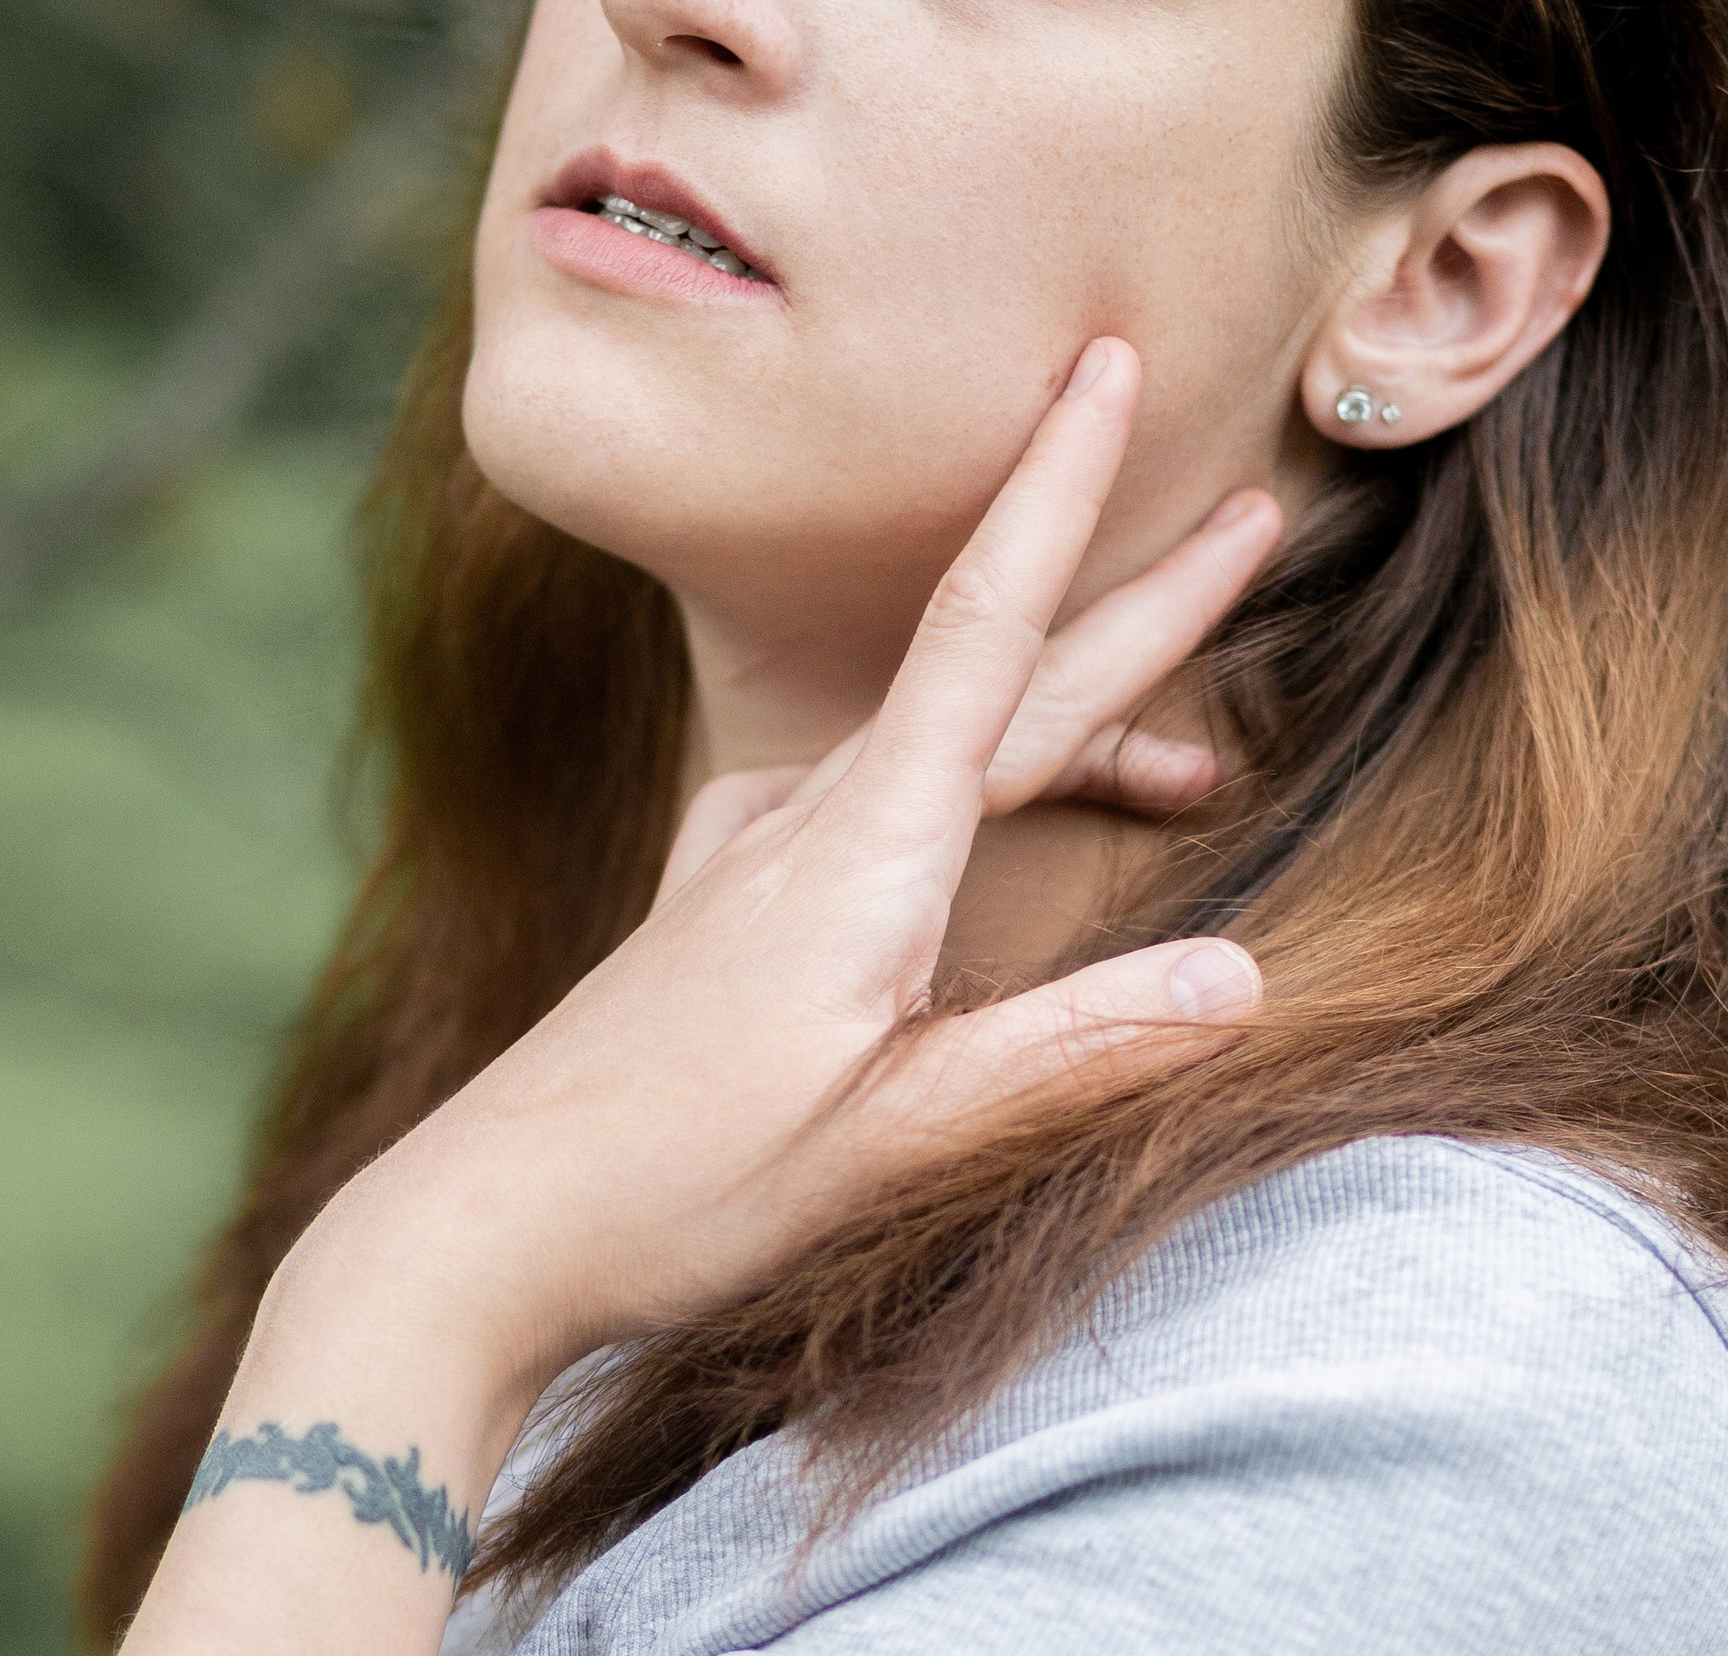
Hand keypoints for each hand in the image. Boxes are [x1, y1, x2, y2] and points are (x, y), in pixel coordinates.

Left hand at [300, 337, 1279, 1401]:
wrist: (480, 1220)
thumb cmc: (673, 1184)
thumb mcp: (890, 1141)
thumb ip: (1065, 1053)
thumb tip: (1248, 978)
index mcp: (862, 851)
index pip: (992, 635)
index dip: (1060, 495)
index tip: (1108, 363)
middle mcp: (806, 826)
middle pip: (997, 677)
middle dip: (1131, 596)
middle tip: (1247, 514)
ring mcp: (754, 860)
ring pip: (942, 751)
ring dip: (1065, 720)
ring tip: (1185, 748)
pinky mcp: (721, 909)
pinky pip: (862, 805)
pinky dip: (954, 789)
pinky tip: (943, 809)